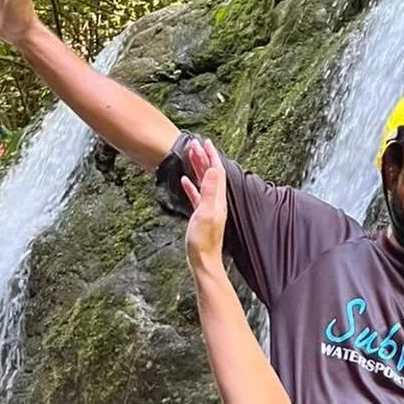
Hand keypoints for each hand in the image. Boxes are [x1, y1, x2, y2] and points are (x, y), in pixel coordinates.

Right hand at [182, 140, 226, 271]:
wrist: (203, 260)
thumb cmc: (204, 241)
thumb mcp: (206, 213)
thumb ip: (209, 191)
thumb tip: (212, 170)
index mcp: (218, 199)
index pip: (216, 171)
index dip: (212, 155)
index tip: (205, 142)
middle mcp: (216, 201)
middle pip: (211, 174)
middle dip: (204, 157)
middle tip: (194, 144)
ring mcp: (209, 208)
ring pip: (204, 182)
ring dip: (198, 167)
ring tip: (191, 155)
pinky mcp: (201, 215)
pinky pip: (197, 195)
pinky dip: (192, 185)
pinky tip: (185, 181)